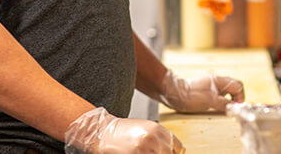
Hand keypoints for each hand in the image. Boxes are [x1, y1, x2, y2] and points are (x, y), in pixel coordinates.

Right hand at [65, 107, 184, 153]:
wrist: (101, 132)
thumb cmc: (121, 132)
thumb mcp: (144, 130)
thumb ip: (159, 139)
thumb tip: (173, 151)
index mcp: (158, 129)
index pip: (179, 148)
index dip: (174, 153)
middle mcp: (154, 138)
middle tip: (151, 153)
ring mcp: (145, 148)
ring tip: (142, 153)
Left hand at [158, 71, 244, 112]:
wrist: (174, 93)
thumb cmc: (189, 95)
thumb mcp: (208, 100)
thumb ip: (223, 103)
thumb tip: (235, 107)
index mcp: (219, 81)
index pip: (238, 86)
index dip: (240, 97)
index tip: (235, 107)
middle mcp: (218, 83)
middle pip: (235, 89)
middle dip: (236, 100)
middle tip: (232, 110)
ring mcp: (213, 88)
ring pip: (229, 94)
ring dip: (230, 102)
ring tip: (226, 111)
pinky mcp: (209, 94)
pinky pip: (221, 98)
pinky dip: (223, 104)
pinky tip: (219, 110)